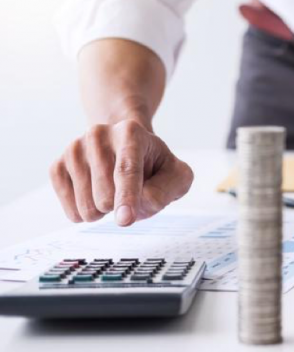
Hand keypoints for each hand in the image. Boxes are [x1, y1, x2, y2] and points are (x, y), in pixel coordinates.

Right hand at [49, 120, 193, 225]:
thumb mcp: (177, 176)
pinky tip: (96, 194)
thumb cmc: (155, 165)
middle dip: (123, 205)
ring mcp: (74, 150)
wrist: (125, 147)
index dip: (127, 197)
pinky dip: (88, 213)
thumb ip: (166, 190)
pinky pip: (71, 212)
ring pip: (87, 208)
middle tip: (132, 188)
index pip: (127, 171)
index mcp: (130, 132)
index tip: (125, 219)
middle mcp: (98, 135)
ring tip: (114, 189)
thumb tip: (137, 205)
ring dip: (106, 211)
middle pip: (106, 197)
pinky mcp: (57, 166)